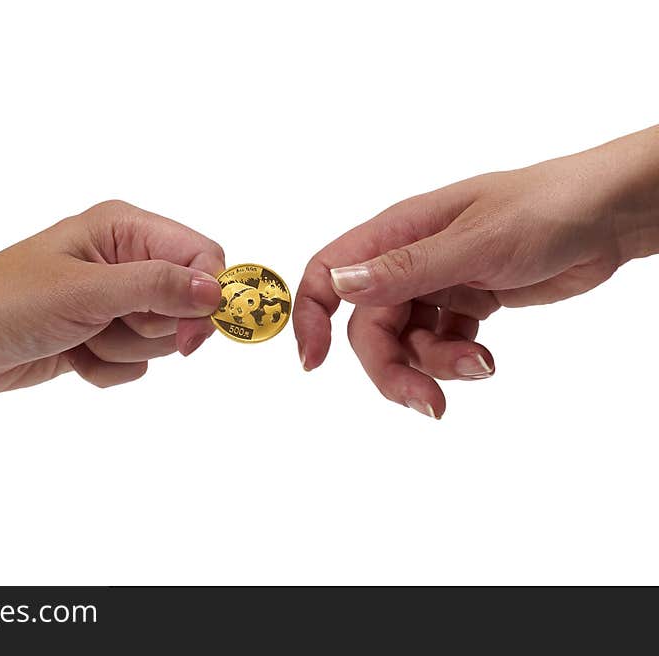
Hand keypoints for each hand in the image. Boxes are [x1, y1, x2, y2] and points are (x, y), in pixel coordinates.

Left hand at [0, 174, 224, 393]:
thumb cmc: (7, 300)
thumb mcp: (87, 291)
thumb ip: (156, 288)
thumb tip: (218, 291)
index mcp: (126, 230)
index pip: (201, 256)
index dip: (209, 295)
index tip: (195, 333)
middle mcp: (127, 262)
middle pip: (187, 304)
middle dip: (149, 327)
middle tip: (108, 324)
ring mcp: (115, 302)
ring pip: (162, 340)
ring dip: (121, 349)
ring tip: (79, 336)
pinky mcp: (103, 336)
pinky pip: (136, 364)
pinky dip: (105, 368)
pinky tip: (71, 355)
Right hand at [294, 126, 658, 417]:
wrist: (610, 217)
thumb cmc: (546, 208)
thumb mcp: (474, 241)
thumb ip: (405, 269)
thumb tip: (339, 285)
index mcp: (398, 232)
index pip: (329, 273)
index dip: (312, 317)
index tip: (315, 362)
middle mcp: (409, 259)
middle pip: (370, 327)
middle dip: (392, 369)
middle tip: (428, 402)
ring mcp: (438, 283)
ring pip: (407, 343)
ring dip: (435, 366)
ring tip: (481, 366)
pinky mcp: (467, 304)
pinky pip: (441, 345)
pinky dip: (458, 360)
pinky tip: (487, 356)